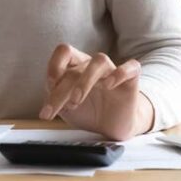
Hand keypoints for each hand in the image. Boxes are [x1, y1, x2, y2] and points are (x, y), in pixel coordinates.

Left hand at [39, 43, 154, 141]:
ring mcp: (112, 70)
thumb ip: (56, 96)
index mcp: (75, 67)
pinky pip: (130, 67)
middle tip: (58, 110)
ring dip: (85, 80)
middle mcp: (92, 65)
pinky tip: (109, 85)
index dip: (55, 65)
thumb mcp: (66, 107)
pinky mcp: (131, 79)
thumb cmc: (88, 112)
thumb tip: (49, 90)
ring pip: (100, 61)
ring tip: (77, 100)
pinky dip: (120, 73)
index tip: (50, 86)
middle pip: (76, 67)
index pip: (64, 52)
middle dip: (63, 90)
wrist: (112, 127)